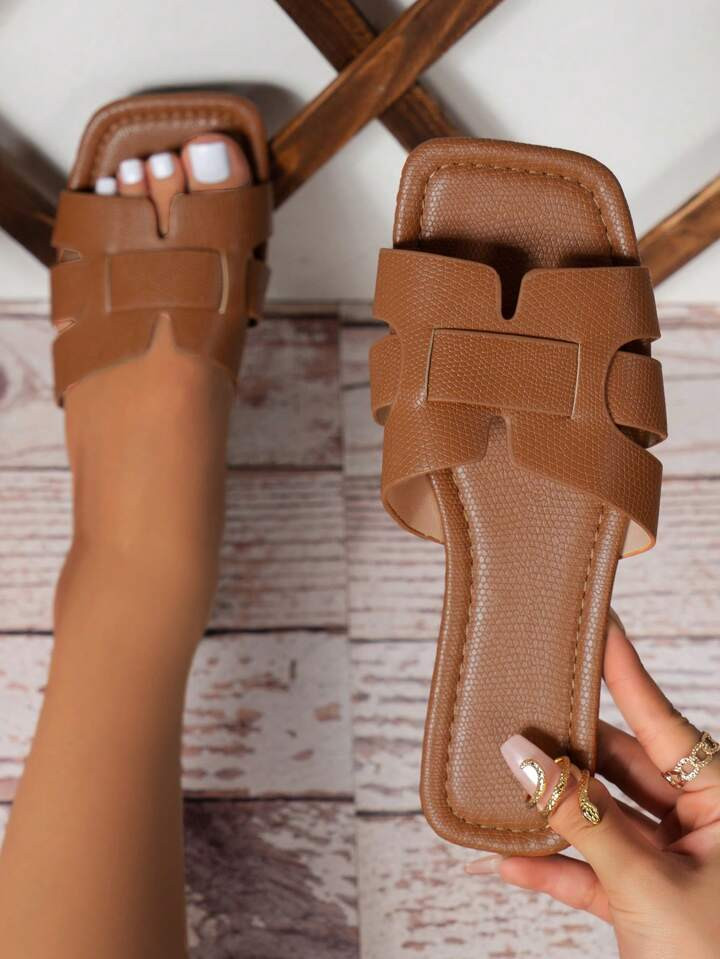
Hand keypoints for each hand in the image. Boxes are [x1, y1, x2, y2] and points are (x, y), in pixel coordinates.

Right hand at [467, 614, 719, 958]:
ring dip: (552, 812)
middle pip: (620, 766)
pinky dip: (552, 868)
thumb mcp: (643, 882)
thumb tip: (521, 755)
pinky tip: (507, 860)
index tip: (599, 623)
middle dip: (566, 750)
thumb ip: (579, 817)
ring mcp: (671, 861)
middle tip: (520, 710)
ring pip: (600, 816)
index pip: (662, 720)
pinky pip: (591, 870)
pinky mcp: (643, 899)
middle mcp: (699, 822)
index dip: (625, 670)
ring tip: (503, 777)